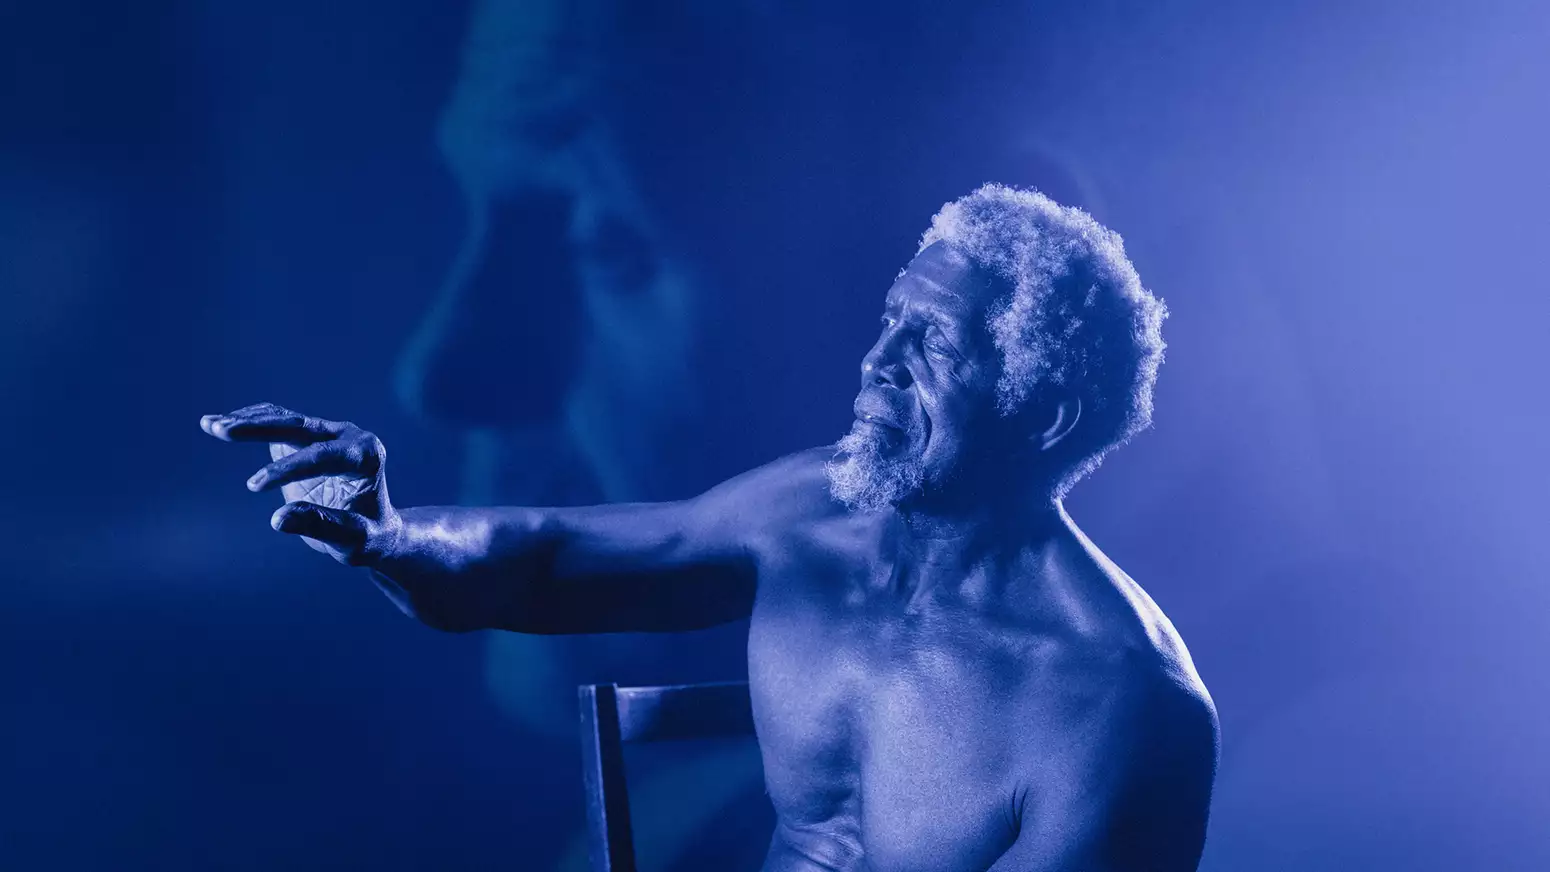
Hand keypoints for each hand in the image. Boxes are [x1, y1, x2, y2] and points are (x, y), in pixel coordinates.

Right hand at [200, 402, 401, 566]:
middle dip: (261, 428)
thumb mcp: (353, 540)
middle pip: (301, 427)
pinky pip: (276, 423)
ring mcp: (327, 434)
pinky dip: (248, 422)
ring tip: (210, 425)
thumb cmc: (368, 536)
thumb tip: (278, 519)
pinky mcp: (307, 438)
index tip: (254, 486)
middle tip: (224, 431)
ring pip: (285, 420)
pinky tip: (216, 423)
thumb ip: (322, 527)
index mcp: (367, 455)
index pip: (325, 456)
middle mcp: (349, 437)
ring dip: (247, 421)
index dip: (289, 468)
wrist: (375, 528)